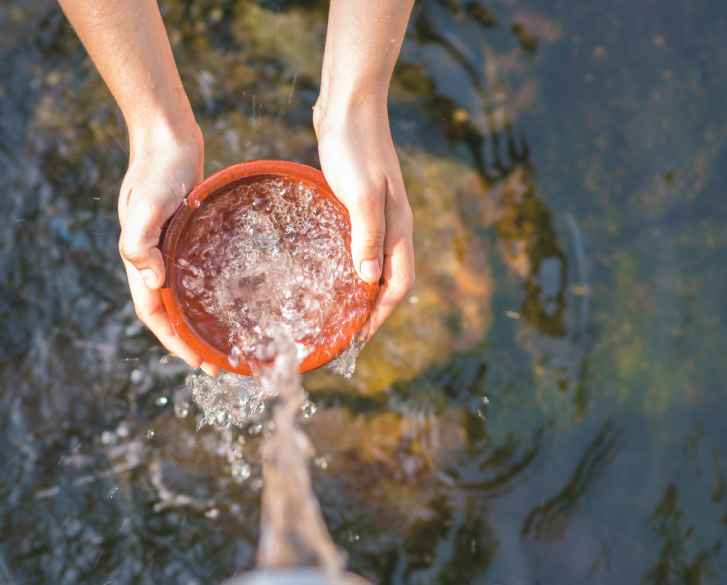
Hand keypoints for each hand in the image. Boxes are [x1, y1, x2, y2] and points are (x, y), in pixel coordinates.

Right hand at [118, 121, 219, 375]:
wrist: (166, 134)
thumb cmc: (157, 167)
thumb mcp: (146, 204)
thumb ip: (140, 242)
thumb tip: (152, 282)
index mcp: (140, 257)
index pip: (154, 313)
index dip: (174, 340)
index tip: (198, 362)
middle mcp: (153, 257)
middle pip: (169, 311)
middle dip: (189, 340)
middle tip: (219, 363)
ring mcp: (169, 246)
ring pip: (182, 294)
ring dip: (199, 320)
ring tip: (225, 339)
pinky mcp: (185, 233)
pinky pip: (195, 272)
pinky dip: (207, 291)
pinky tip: (229, 296)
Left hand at [314, 104, 414, 339]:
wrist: (349, 105)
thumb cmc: (354, 147)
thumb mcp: (360, 194)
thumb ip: (367, 236)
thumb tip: (369, 281)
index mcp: (398, 227)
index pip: (399, 283)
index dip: (381, 313)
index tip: (360, 337)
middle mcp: (393, 225)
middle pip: (389, 278)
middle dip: (373, 309)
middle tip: (345, 332)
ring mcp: (377, 213)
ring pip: (374, 262)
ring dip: (361, 289)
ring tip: (337, 310)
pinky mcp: (359, 202)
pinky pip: (359, 243)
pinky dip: (349, 263)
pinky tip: (328, 268)